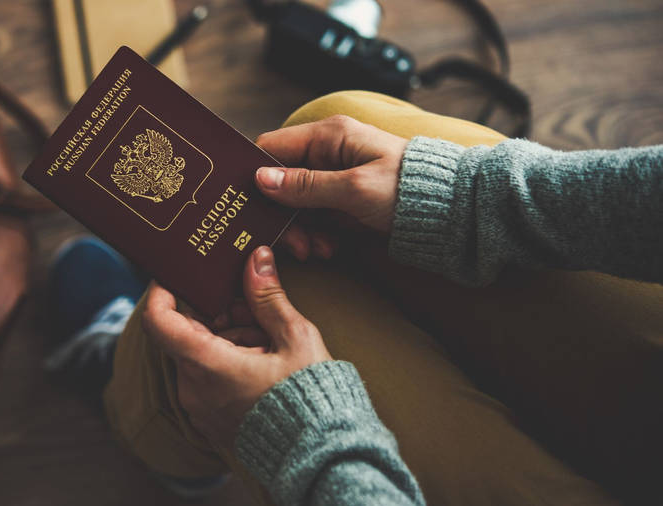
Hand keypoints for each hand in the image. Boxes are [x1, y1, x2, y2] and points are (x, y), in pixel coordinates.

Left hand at [142, 246, 331, 449]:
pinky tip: (263, 364)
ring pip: (201, 356)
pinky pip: (208, 380)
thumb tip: (256, 258)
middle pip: (189, 335)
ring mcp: (200, 408)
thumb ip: (268, 297)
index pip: (158, 320)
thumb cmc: (310, 397)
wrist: (321, 453)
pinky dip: (229, 363)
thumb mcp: (295, 339)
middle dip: (219, 317)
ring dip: (229, 340)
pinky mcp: (211, 420)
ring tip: (269, 344)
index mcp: (207, 365)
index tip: (178, 277)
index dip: (161, 292)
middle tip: (255, 313)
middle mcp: (194, 388)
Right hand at [255, 115, 407, 258]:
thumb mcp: (354, 189)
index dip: (254, 174)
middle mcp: (327, 153)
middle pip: (280, 182)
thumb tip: (261, 178)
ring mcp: (334, 178)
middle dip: (282, 214)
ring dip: (301, 230)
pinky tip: (328, 248)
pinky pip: (315, 217)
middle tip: (294, 244)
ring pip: (296, 205)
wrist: (450, 211)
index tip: (246, 205)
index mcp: (328, 136)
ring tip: (317, 250)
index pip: (271, 147)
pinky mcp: (343, 201)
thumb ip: (306, 185)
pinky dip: (316, 235)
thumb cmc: (409, 190)